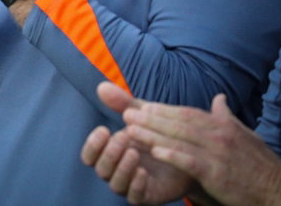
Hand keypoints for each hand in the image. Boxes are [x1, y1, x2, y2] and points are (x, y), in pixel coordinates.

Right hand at [81, 82, 194, 204]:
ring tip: (134, 153)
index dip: (92, 145)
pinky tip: (143, 171)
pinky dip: (136, 185)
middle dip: (108, 154)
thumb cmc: (159, 134)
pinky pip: (134, 197)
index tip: (104, 129)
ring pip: (115, 184)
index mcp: (111, 152)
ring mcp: (131, 184)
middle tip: (122, 138)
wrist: (191, 154)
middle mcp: (117, 170)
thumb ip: (122, 103)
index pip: (90, 155)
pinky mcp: (147, 196)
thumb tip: (102, 86)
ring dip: (122, 168)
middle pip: (101, 169)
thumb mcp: (142, 116)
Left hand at [123, 92, 280, 205]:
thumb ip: (225, 116)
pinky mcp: (218, 173)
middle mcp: (219, 134)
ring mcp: (218, 153)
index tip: (139, 106)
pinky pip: (190, 162)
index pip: (186, 112)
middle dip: (150, 117)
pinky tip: (154, 152)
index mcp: (222, 124)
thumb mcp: (243, 134)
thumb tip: (218, 98)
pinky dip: (172, 155)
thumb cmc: (258, 163)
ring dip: (152, 133)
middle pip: (178, 122)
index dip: (162, 109)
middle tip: (126, 113)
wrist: (280, 189)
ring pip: (180, 139)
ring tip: (129, 129)